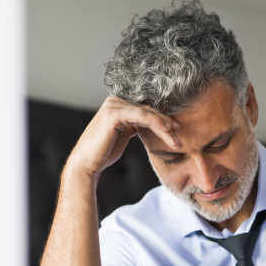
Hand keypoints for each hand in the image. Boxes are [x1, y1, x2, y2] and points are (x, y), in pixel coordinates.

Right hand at [67, 95, 181, 177]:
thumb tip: (148, 123)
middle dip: (165, 124)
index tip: (176, 131)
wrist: (87, 164)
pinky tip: (166, 130)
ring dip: (164, 126)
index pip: (145, 110)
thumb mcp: (123, 135)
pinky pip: (140, 116)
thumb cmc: (103, 152)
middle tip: (179, 137)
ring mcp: (113, 106)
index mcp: (117, 105)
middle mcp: (115, 101)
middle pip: (147, 111)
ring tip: (176, 139)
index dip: (162, 120)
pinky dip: (154, 122)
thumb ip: (134, 126)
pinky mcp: (113, 114)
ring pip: (146, 113)